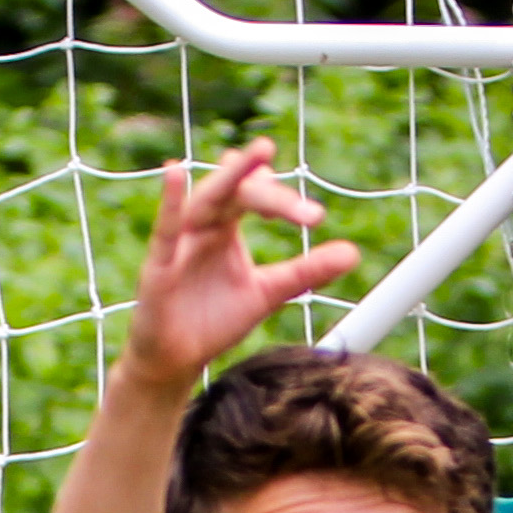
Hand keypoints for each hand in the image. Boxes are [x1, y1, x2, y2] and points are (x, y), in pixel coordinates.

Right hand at [119, 140, 357, 390]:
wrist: (176, 360)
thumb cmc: (214, 320)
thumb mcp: (268, 292)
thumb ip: (306, 271)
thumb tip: (353, 252)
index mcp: (226, 227)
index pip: (255, 197)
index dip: (281, 200)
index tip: (314, 216)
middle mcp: (203, 226)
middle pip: (234, 193)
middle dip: (258, 181)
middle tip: (275, 152)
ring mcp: (180, 243)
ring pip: (203, 201)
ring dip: (224, 179)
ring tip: (243, 155)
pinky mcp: (158, 266)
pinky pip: (165, 231)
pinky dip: (170, 204)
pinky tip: (173, 173)